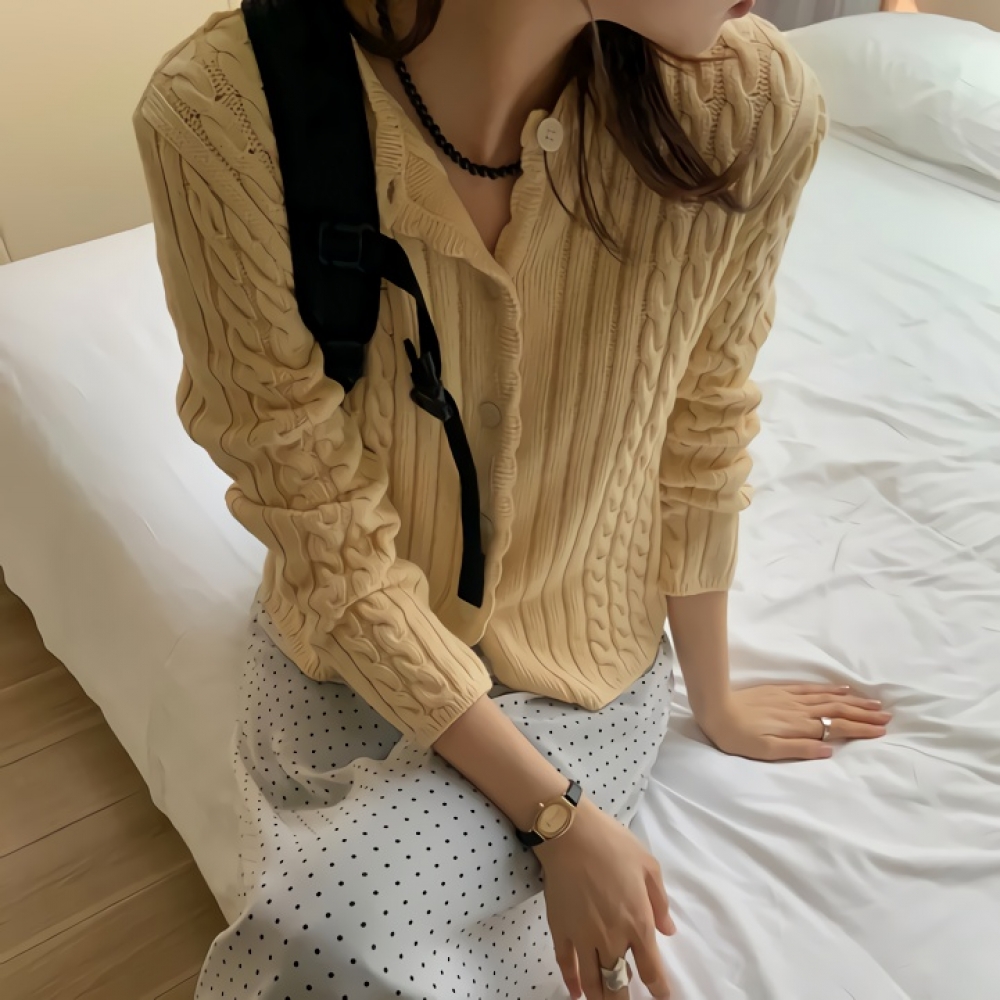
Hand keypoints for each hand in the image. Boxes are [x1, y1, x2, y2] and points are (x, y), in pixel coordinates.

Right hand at [534, 797, 674, 998]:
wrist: (569, 833)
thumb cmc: (612, 844)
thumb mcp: (649, 866)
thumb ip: (660, 902)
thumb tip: (668, 930)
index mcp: (637, 923)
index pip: (651, 970)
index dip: (658, 990)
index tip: (661, 996)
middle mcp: (611, 938)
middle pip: (619, 984)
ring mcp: (583, 937)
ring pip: (593, 982)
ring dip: (600, 998)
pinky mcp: (560, 930)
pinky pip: (566, 964)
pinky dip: (571, 982)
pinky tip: (576, 992)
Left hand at [698, 683, 891, 760]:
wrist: (716, 708)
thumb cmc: (738, 737)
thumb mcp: (767, 752)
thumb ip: (798, 750)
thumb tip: (829, 750)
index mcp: (798, 727)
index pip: (837, 728)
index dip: (860, 729)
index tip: (881, 731)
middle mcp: (799, 710)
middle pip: (838, 711)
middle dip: (864, 714)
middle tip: (887, 717)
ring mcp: (791, 698)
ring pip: (829, 699)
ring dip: (853, 701)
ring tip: (873, 703)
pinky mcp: (781, 691)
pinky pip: (811, 689)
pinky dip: (829, 689)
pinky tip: (841, 688)